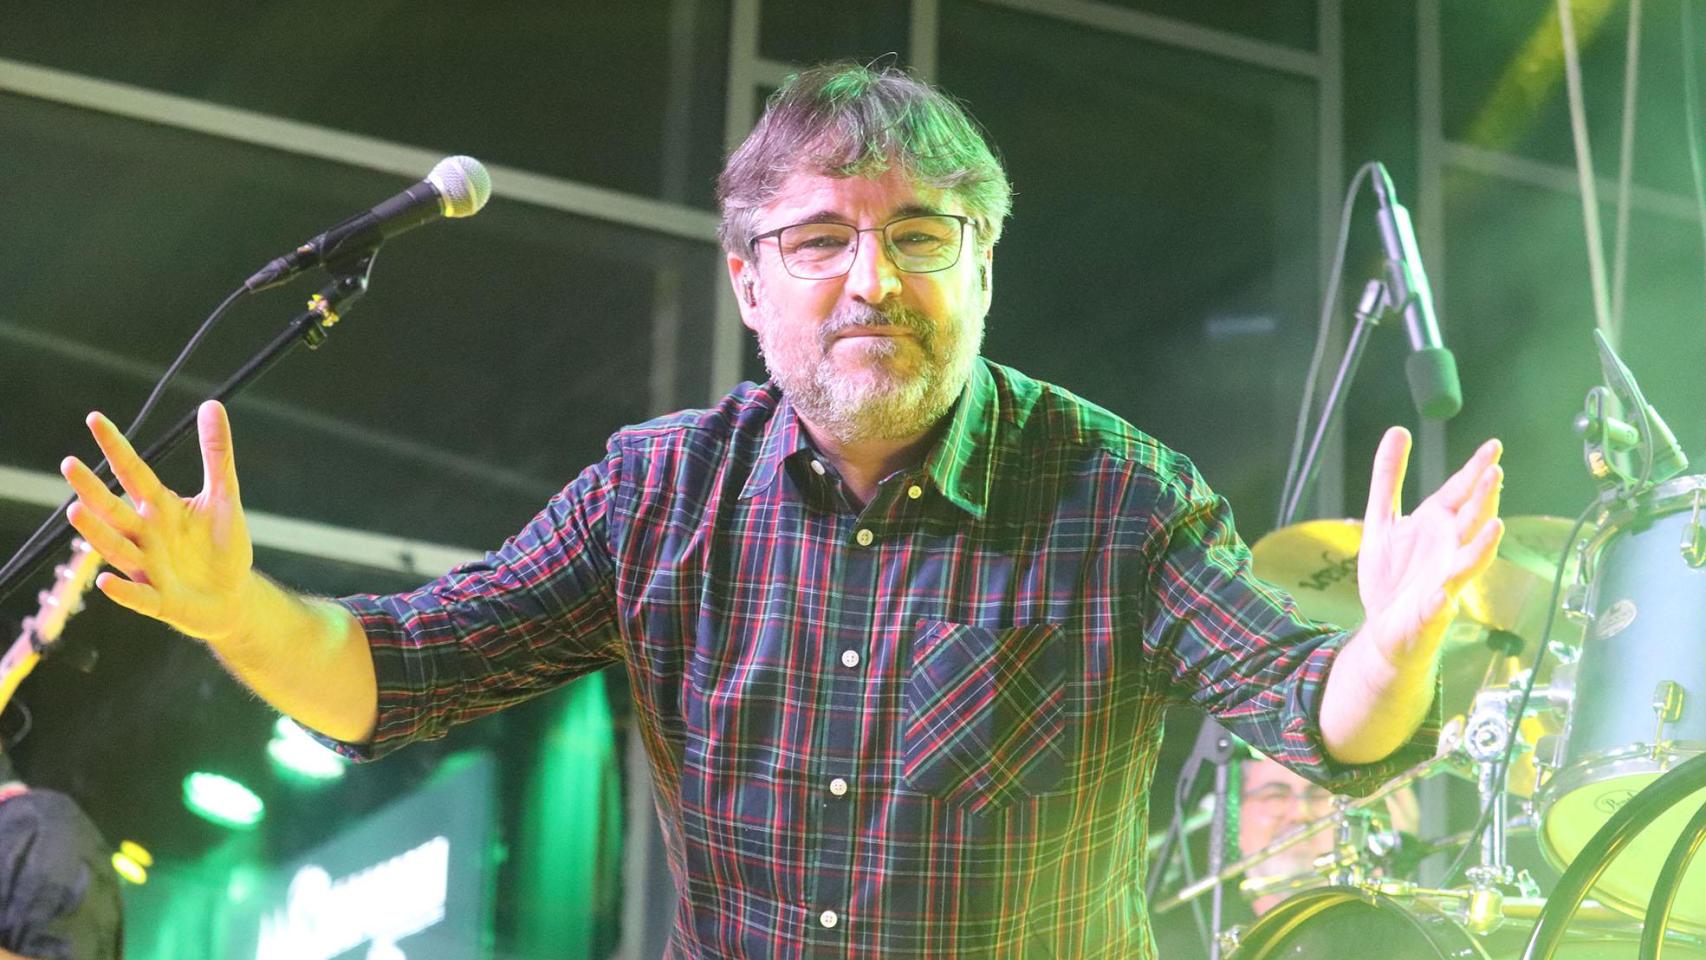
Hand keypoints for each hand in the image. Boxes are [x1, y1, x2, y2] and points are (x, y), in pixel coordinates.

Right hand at [61, 401, 255, 642]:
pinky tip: (107, 582)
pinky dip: (123, 591)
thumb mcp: (224, 496)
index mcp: (160, 508)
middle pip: (114, 510)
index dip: (117, 448)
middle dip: (93, 490)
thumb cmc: (221, 546)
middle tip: (70, 464)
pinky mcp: (160, 600)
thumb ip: (216, 455)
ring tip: (77, 510)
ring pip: (117, 549)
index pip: (134, 473)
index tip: (95, 418)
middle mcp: (146, 535)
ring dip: (97, 533)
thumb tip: (212, 405)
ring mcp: (149, 568)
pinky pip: (138, 596)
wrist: (233, 595)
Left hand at [1356, 426, 1503, 670]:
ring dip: (1483, 545)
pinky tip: (1442, 595)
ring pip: (1470, 561)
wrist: (1383, 627)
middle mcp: (1449, 549)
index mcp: (1437, 524)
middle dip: (1484, 498)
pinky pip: (1439, 607)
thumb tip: (1398, 429)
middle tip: (1495, 473)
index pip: (1460, 492)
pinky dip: (1442, 601)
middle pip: (1471, 520)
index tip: (1493, 446)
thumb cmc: (1391, 574)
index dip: (1475, 470)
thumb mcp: (1382, 519)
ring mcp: (1444, 581)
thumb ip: (1389, 478)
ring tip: (1495, 525)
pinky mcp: (1431, 613)